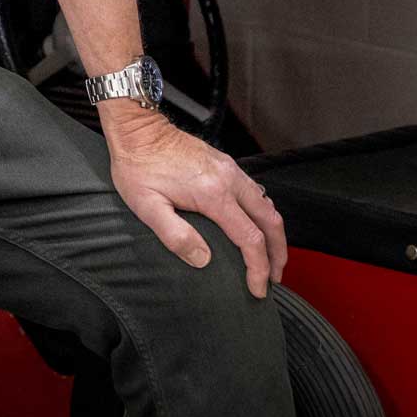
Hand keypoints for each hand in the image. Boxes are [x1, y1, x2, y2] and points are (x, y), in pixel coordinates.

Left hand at [104, 104, 285, 299]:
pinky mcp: (226, 164)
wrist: (138, 128)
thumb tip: (203, 260)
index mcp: (213, 194)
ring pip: (268, 206)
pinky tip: (256, 226)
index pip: (250, 239)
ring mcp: (230, 169)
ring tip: (270, 258)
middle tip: (275, 278)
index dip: (258, 269)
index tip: (258, 288)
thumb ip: (175, 236)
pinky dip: (264, 215)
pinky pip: (256, 192)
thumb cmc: (138, 166)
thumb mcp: (146, 206)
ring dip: (274, 234)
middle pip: (271, 222)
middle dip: (278, 254)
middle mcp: (229, 180)